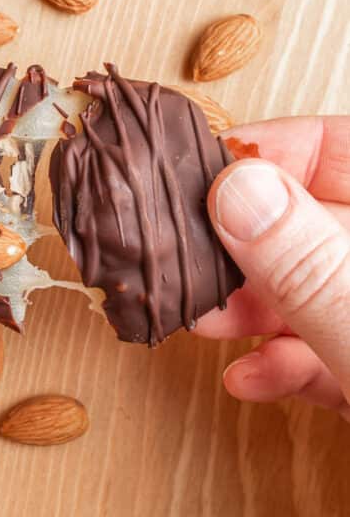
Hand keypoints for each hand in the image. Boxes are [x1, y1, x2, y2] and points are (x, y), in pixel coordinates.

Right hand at [197, 116, 349, 419]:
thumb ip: (308, 264)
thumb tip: (233, 190)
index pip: (337, 144)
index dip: (269, 148)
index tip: (203, 171)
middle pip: (306, 219)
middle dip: (239, 239)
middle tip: (184, 247)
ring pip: (306, 285)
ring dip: (247, 304)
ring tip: (202, 315)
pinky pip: (321, 348)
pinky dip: (281, 362)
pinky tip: (250, 376)